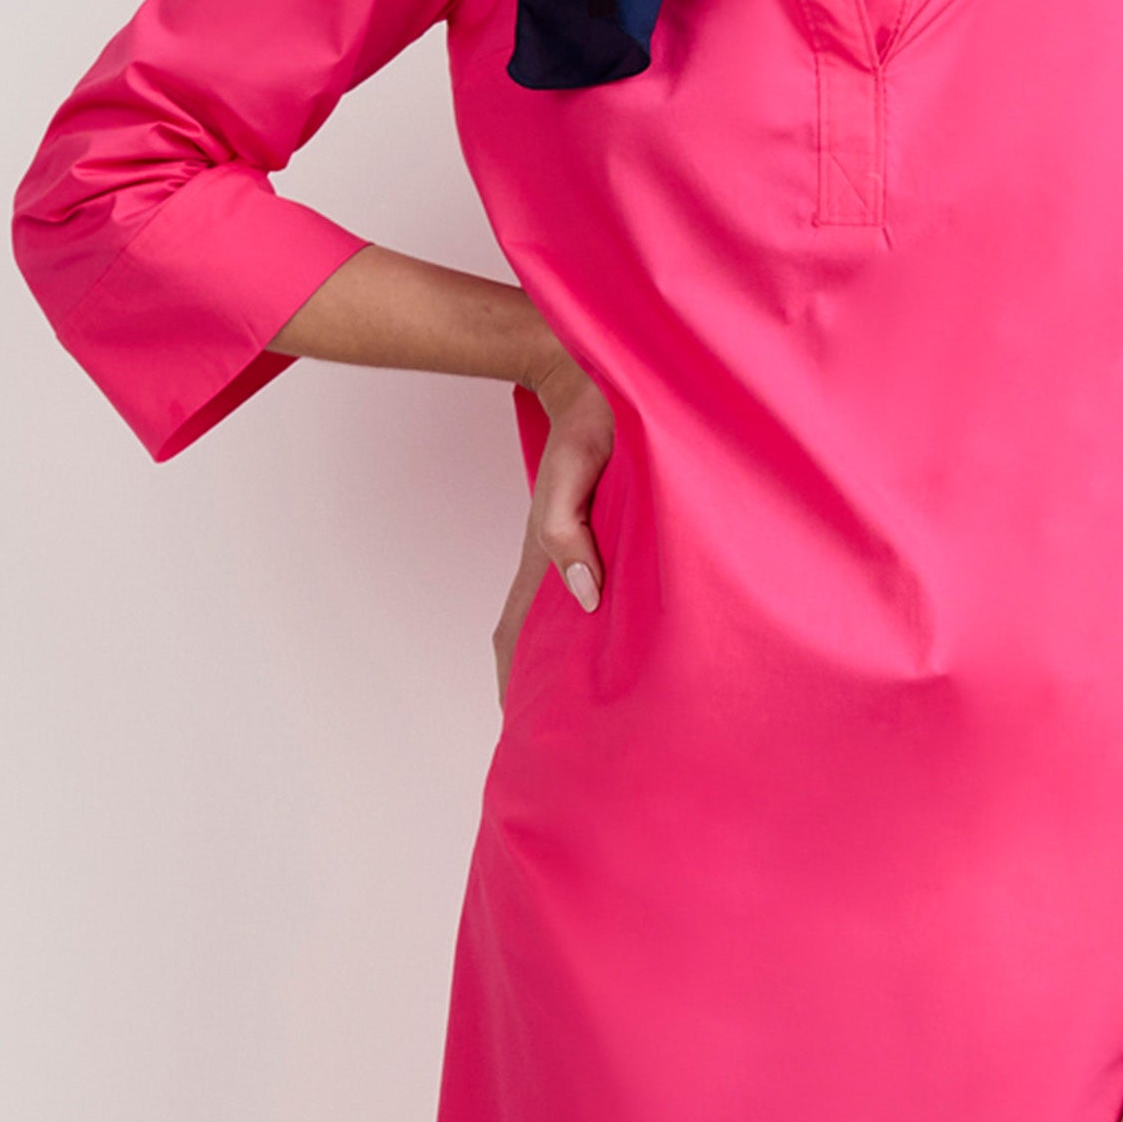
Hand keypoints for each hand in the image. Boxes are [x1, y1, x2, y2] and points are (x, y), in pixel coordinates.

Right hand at [493, 348, 615, 708]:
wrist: (599, 375)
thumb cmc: (592, 419)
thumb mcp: (576, 468)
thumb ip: (567, 529)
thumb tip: (584, 599)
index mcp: (544, 553)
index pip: (516, 636)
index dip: (516, 686)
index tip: (525, 735)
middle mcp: (553, 562)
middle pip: (531, 642)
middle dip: (539, 693)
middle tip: (562, 746)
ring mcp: (572, 551)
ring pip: (559, 623)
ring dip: (562, 666)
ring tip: (586, 717)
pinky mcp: (593, 536)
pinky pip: (582, 595)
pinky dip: (583, 632)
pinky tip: (606, 650)